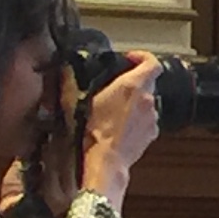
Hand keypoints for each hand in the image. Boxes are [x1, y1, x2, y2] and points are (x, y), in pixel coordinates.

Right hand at [77, 53, 163, 210]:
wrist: (107, 160)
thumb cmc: (95, 132)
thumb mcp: (78, 101)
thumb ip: (72, 82)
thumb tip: (66, 71)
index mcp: (133, 85)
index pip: (152, 62)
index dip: (143, 57)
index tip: (131, 59)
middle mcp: (147, 100)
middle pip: (148, 83)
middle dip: (133, 83)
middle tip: (116, 88)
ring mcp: (152, 118)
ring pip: (147, 103)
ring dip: (135, 103)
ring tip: (115, 111)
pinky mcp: (152, 133)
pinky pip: (146, 120)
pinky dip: (137, 120)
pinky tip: (121, 126)